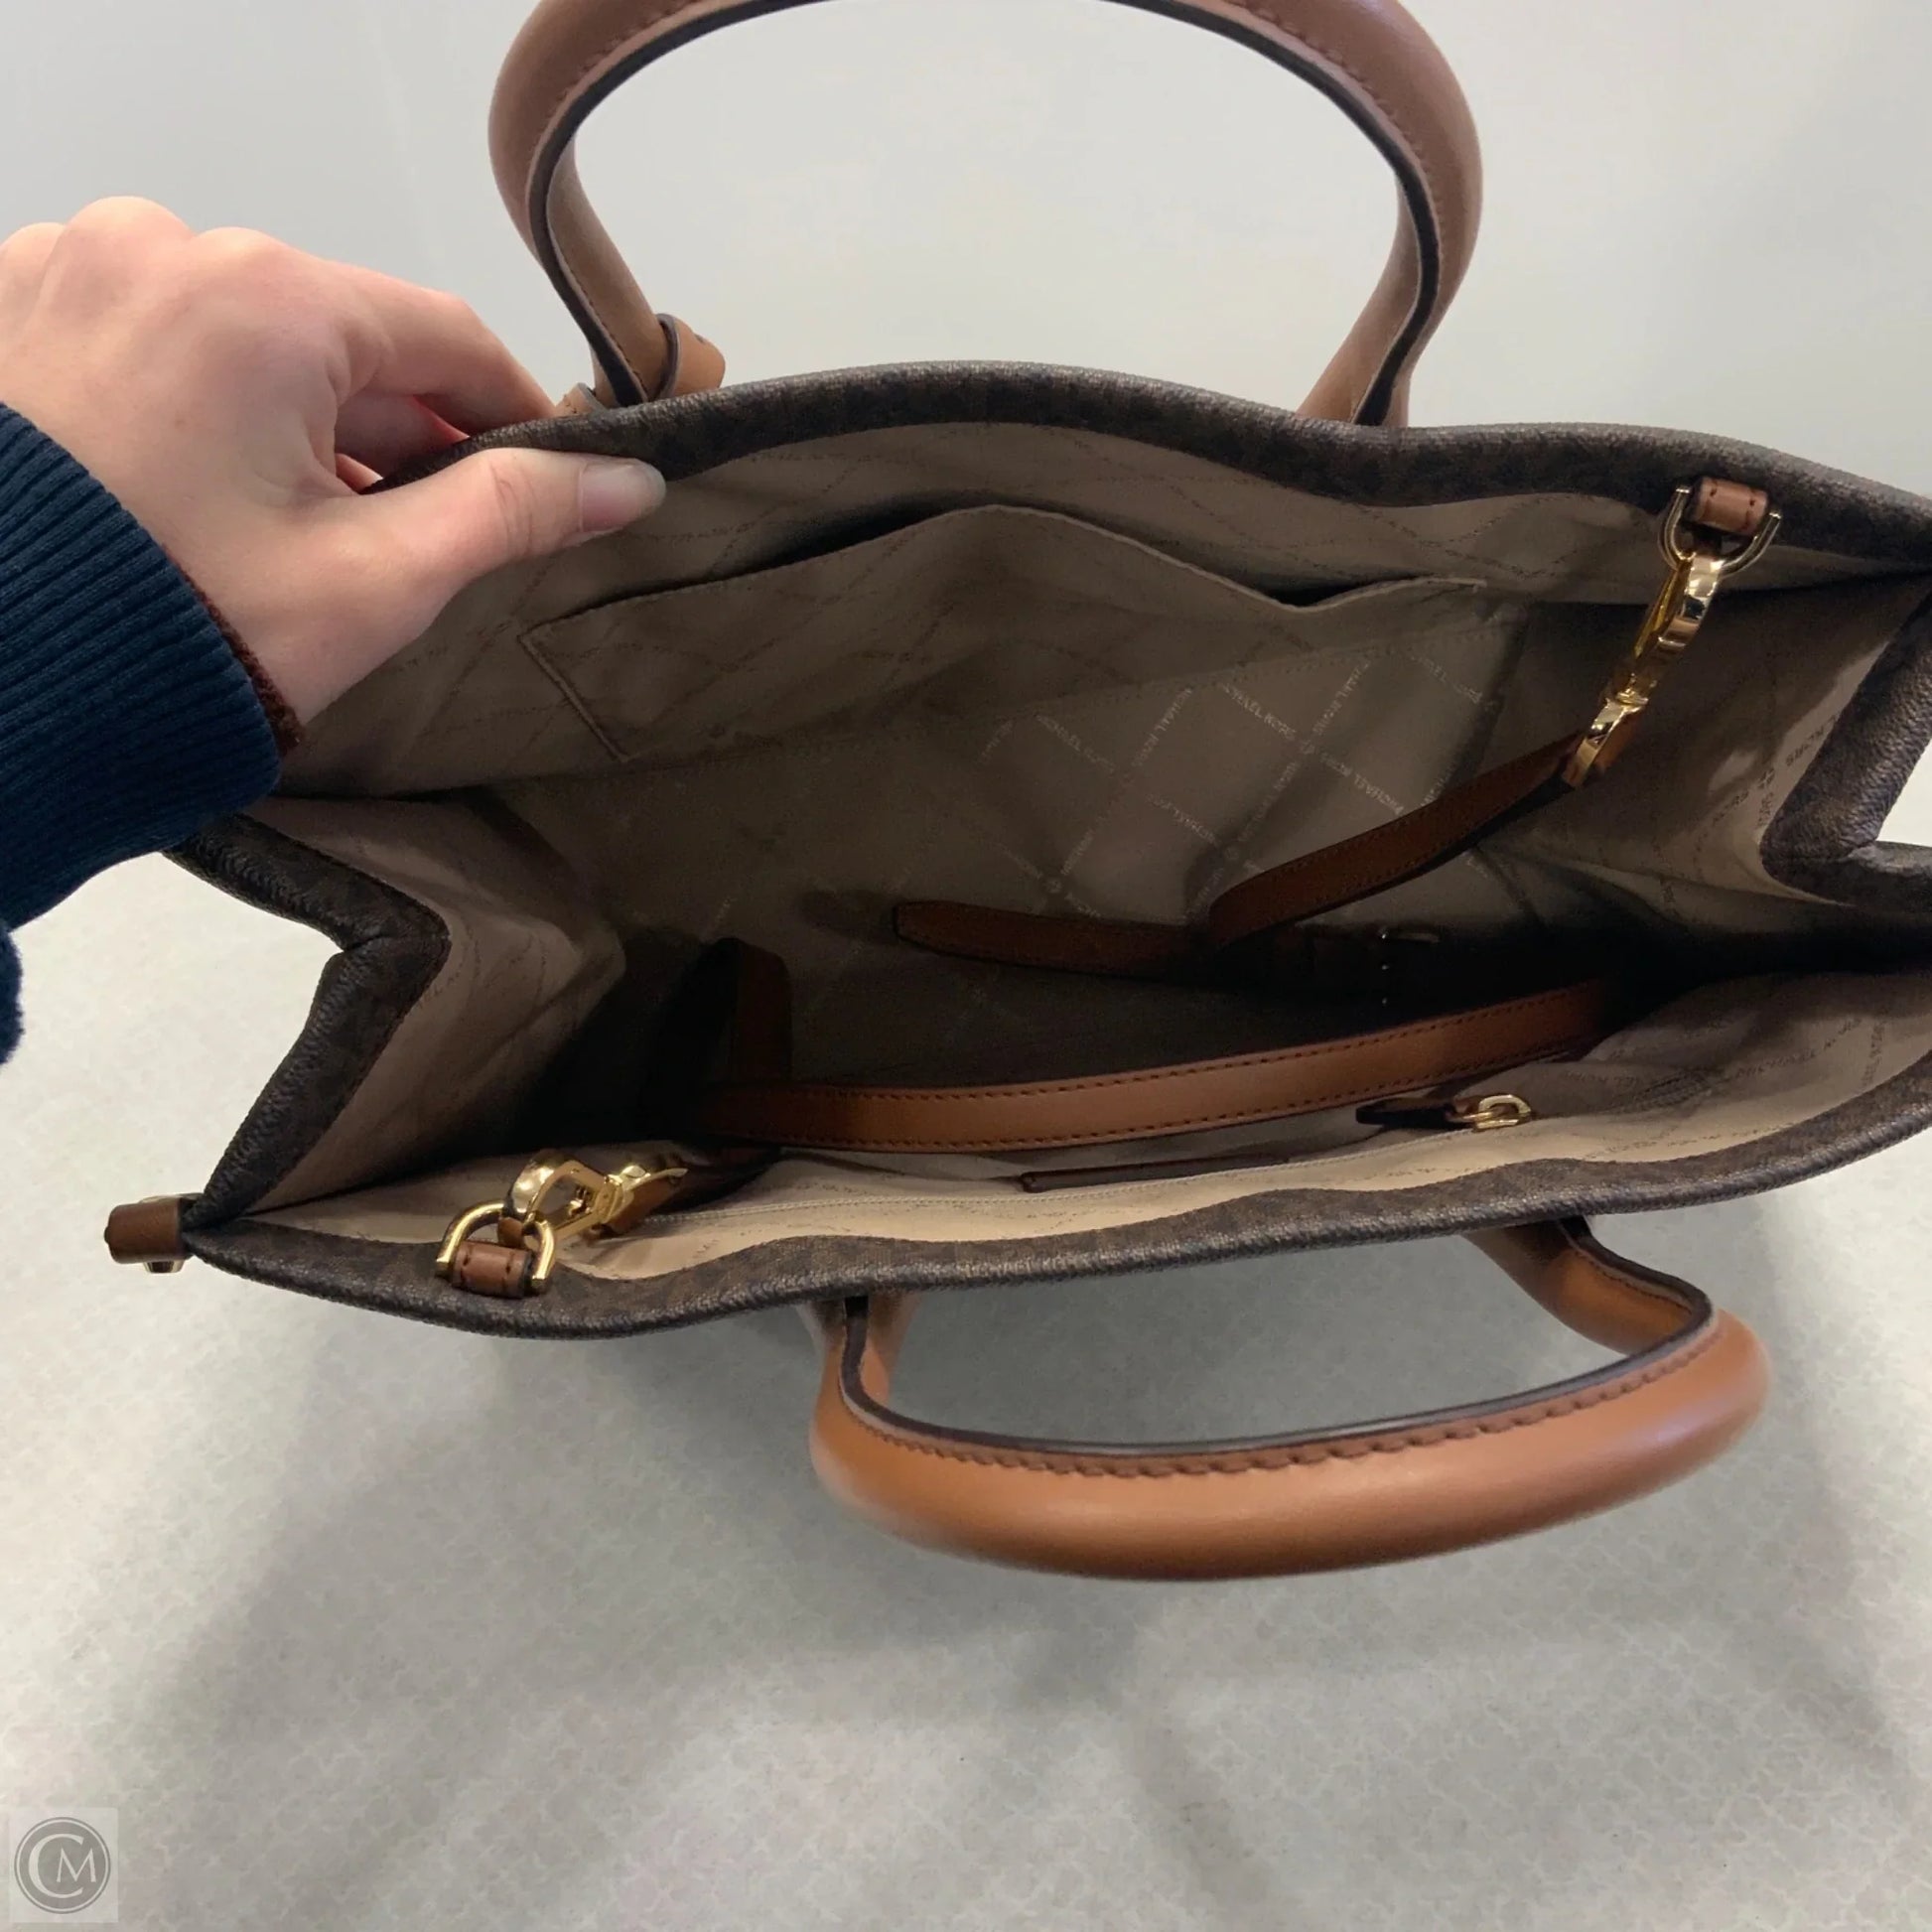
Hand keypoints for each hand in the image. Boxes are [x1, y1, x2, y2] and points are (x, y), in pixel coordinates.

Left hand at [0, 199, 662, 721]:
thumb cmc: (192, 637)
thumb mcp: (377, 580)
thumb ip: (511, 512)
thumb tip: (631, 479)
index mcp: (262, 298)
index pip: (441, 335)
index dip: (509, 411)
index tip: (542, 475)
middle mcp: (158, 246)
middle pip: (336, 333)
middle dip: (388, 428)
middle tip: (406, 530)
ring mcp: (66, 268)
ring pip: (241, 335)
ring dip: (292, 417)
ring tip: (291, 527)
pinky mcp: (8, 309)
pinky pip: (149, 335)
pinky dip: (198, 400)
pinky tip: (199, 491)